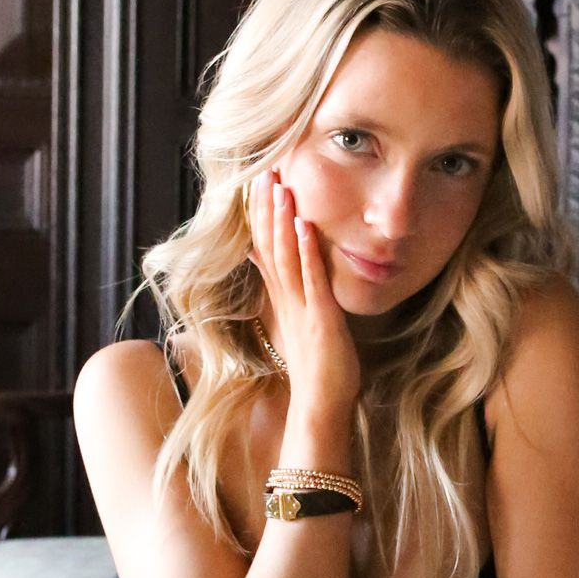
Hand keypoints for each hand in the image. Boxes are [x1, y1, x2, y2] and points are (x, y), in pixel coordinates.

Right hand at [247, 168, 359, 417]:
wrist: (320, 406)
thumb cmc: (317, 368)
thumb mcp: (299, 324)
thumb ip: (287, 296)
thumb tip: (274, 274)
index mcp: (282, 298)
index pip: (264, 249)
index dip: (259, 216)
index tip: (258, 183)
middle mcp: (286, 299)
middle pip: (268, 246)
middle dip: (265, 209)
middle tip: (262, 171)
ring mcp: (301, 307)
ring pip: (285, 257)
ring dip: (281, 221)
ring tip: (279, 188)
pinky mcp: (319, 318)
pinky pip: (310, 280)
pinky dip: (306, 252)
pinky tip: (304, 226)